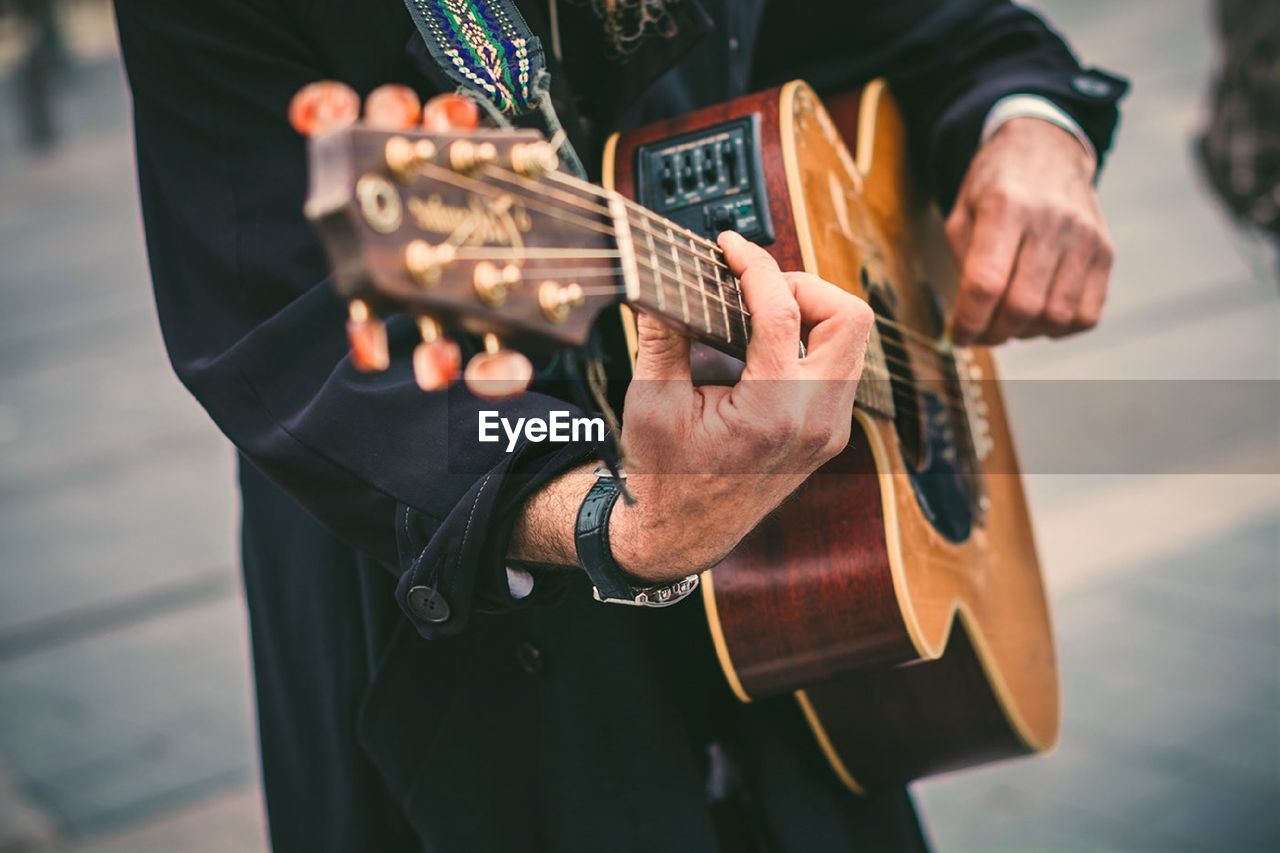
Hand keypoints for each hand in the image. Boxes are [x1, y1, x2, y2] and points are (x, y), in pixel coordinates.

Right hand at [607, 232, 873, 581]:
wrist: (685, 533)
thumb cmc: (666, 475)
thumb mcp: (653, 402)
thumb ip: (662, 335)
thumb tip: (660, 281)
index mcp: (771, 414)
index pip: (782, 313)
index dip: (754, 266)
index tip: (730, 247)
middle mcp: (814, 421)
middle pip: (849, 316)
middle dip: (803, 284)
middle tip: (757, 285)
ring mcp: (830, 428)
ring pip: (854, 339)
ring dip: (813, 310)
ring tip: (761, 308)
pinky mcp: (830, 430)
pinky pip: (842, 364)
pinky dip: (813, 338)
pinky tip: (769, 341)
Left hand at [945, 117, 1113, 344]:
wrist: (1047, 149)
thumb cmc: (996, 185)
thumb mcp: (963, 212)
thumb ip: (963, 265)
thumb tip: (968, 322)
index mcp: (1005, 206)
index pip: (985, 284)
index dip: (968, 322)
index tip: (958, 335)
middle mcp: (1051, 220)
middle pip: (1022, 305)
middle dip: (994, 333)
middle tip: (981, 332)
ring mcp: (1085, 237)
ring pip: (1055, 316)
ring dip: (1025, 333)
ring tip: (1008, 322)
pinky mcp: (1105, 252)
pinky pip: (1086, 314)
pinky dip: (1059, 328)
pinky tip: (1040, 315)